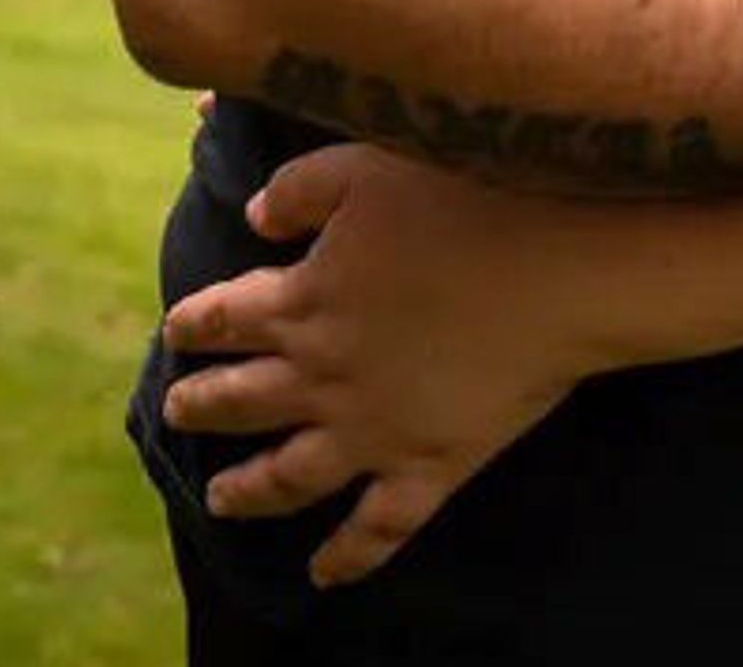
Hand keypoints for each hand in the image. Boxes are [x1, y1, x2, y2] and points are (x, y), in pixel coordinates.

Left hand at [159, 146, 602, 587]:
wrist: (565, 260)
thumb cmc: (470, 195)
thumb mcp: (366, 168)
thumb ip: (299, 191)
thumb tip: (252, 218)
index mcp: (300, 301)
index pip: (219, 319)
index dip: (192, 325)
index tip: (178, 331)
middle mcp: (320, 376)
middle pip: (238, 401)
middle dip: (201, 405)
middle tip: (181, 408)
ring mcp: (372, 430)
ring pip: (287, 476)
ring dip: (245, 490)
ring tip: (222, 498)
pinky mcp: (429, 464)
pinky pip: (380, 526)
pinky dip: (349, 556)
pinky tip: (324, 575)